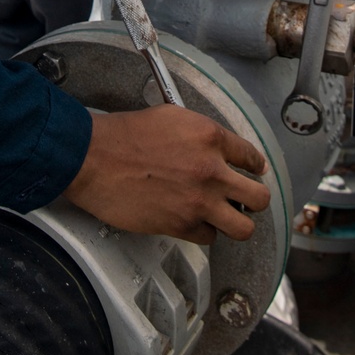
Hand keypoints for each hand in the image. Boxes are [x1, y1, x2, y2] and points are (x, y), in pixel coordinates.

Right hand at [63, 105, 269, 244]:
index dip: (254, 166)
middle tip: (244, 199)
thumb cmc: (124, 135)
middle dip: (255, 199)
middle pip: (259, 197)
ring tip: (224, 217)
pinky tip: (193, 221)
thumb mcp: (170, 117)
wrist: (95, 158)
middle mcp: (211, 170)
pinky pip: (209, 237)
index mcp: (210, 136)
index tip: (254, 171)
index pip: (251, 156)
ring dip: (235, 222)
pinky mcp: (182, 225)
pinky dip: (203, 232)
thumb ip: (199, 134)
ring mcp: (199, 201)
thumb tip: (213, 148)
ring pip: (243, 227)